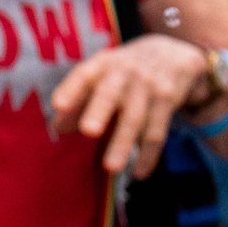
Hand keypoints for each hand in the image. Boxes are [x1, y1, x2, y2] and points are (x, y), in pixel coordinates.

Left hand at [47, 33, 214, 179]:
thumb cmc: (125, 71)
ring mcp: (148, 86)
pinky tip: (138, 173)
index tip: (57, 105)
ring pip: (135, 118)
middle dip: (99, 111)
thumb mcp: (103, 76)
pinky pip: (157, 132)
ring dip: (123, 144)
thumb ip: (79, 100)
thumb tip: (55, 128)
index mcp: (103, 65)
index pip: (84, 74)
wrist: (172, 53)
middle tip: (88, 131)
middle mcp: (124, 72)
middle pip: (110, 93)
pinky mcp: (167, 101)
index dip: (71, 89)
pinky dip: (148, 156)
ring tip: (110, 168)